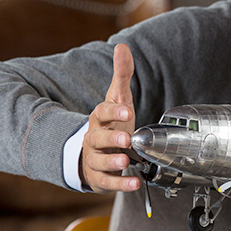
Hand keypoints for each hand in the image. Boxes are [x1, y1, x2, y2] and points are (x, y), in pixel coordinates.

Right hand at [81, 43, 141, 192]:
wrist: (98, 154)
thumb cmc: (112, 125)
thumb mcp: (118, 100)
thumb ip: (122, 76)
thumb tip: (122, 47)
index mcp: (99, 120)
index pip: (101, 113)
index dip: (113, 111)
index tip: (126, 110)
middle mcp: (94, 140)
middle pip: (97, 138)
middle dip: (111, 138)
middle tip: (126, 139)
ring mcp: (96, 160)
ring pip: (99, 161)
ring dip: (113, 162)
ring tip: (126, 161)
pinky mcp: (100, 178)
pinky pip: (109, 182)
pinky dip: (122, 183)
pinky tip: (135, 182)